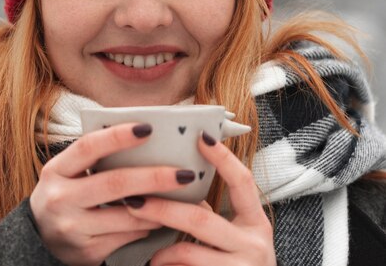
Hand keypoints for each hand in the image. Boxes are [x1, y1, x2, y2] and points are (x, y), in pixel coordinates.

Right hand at [30, 123, 196, 265]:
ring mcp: (72, 228)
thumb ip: (95, 158)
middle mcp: (60, 198)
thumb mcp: (68, 173)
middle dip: (155, 177)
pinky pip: (127, 237)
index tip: (148, 128)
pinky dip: (147, 226)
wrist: (40, 239)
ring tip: (181, 199)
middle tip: (185, 173)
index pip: (87, 147)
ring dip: (159, 208)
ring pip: (127, 215)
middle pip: (115, 183)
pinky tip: (158, 219)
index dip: (117, 136)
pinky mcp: (86, 251)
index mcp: (55, 171)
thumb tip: (144, 139)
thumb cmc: (65, 195)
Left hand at [124, 132, 275, 265]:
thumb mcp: (233, 241)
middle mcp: (255, 245)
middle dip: (162, 208)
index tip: (201, 136)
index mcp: (256, 225)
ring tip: (150, 255)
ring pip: (187, 252)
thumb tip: (173, 185)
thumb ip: (210, 218)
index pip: (243, 182)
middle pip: (201, 218)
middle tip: (133, 201)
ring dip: (161, 251)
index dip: (223, 158)